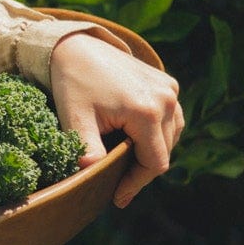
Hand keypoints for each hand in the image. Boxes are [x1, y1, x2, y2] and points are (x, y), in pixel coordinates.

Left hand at [48, 28, 183, 208]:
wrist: (76, 46)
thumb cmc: (73, 83)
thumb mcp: (75, 119)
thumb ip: (87, 150)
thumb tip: (88, 178)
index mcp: (147, 111)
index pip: (154, 163)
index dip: (136, 184)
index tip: (117, 198)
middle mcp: (166, 99)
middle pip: (164, 152)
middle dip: (141, 171)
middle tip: (117, 186)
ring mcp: (170, 88)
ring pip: (171, 136)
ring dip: (152, 152)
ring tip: (125, 165)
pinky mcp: (167, 82)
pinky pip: (171, 118)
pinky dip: (157, 133)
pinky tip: (135, 141)